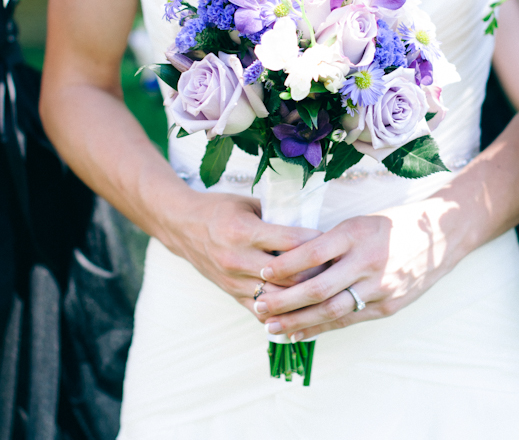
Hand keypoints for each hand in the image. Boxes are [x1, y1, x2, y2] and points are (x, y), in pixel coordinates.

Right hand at [160, 190, 322, 313]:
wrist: (182, 225)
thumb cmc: (219, 209)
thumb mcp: (249, 204)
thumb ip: (278, 218)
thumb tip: (313, 229)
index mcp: (244, 231)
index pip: (291, 242)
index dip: (318, 244)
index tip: (335, 242)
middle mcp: (237, 259)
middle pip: (288, 277)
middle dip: (316, 275)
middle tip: (337, 271)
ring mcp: (233, 280)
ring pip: (277, 299)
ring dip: (302, 298)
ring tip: (324, 293)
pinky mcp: (230, 294)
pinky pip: (261, 312)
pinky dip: (282, 314)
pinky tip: (302, 311)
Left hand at [251, 199, 452, 340]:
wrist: (442, 235)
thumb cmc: (393, 225)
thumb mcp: (359, 223)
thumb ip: (330, 244)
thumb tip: (289, 264)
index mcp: (357, 233)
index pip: (313, 252)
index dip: (286, 265)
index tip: (262, 271)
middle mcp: (368, 261)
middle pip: (319, 287)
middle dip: (284, 301)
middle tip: (258, 306)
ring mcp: (380, 287)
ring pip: (332, 310)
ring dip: (299, 321)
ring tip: (272, 326)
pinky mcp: (388, 306)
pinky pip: (349, 320)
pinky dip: (321, 328)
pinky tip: (300, 332)